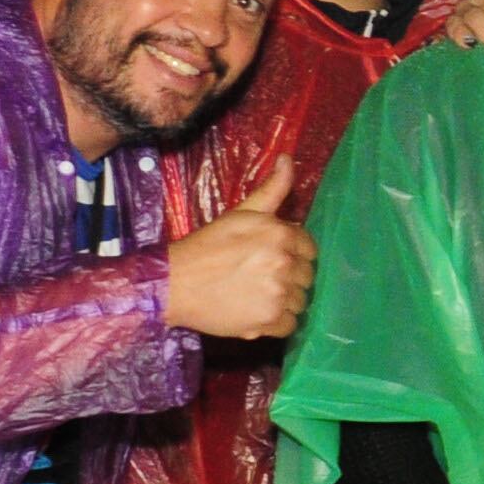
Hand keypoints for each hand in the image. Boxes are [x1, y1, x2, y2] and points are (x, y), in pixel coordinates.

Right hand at [164, 157, 316, 338]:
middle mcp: (284, 263)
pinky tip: (256, 312)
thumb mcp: (241, 212)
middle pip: (307, 276)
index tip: (272, 258)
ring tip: (257, 294)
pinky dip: (276, 322)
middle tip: (261, 277)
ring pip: (301, 302)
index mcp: (280, 234)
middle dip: (289, 277)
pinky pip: (290, 325)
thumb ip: (271, 188)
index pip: (309, 248)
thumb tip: (286, 158)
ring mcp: (278, 294)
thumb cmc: (208, 246)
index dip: (292, 253)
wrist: (175, 283)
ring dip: (284, 301)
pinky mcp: (269, 321)